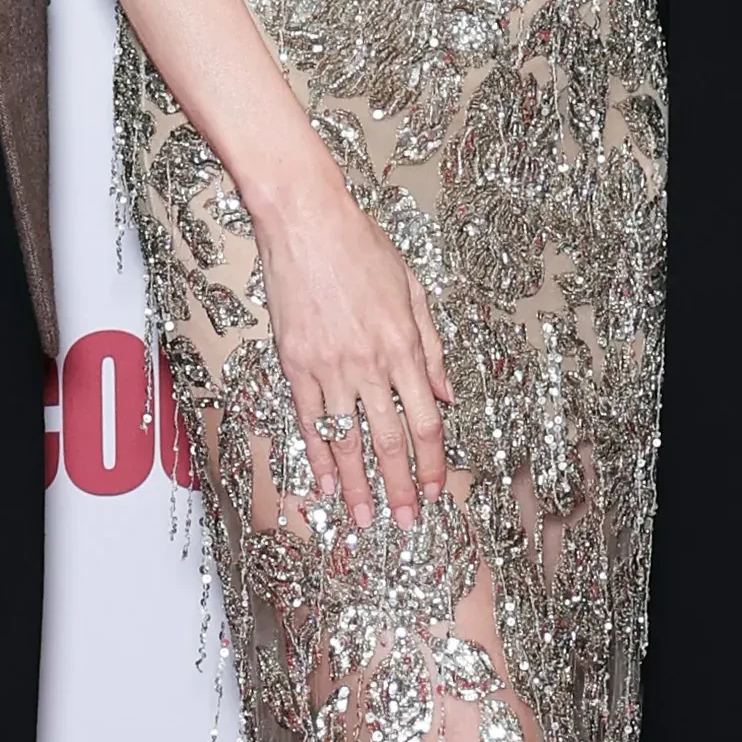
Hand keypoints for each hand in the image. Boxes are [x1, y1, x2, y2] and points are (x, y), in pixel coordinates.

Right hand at [252, 174, 456, 529]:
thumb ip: (431, 347)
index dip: (432, 461)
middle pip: (389, 440)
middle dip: (400, 487)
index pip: (425, 421)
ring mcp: (329, 366)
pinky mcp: (294, 362)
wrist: (305, 220)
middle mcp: (369, 364)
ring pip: (347, 439)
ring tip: (361, 517)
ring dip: (356, 484)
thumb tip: (446, 393)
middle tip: (407, 521)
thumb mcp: (412, 288)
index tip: (435, 489)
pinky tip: (321, 480)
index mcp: (404, 346)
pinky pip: (308, 418)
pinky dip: (316, 453)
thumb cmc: (359, 245)